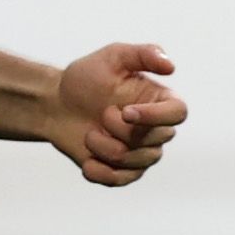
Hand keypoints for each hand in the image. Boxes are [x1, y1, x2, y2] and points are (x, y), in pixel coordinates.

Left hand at [50, 42, 187, 187]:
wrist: (56, 103)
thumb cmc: (86, 77)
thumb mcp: (113, 57)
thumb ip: (142, 54)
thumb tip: (170, 66)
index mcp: (158, 101)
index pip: (178, 114)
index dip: (156, 117)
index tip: (126, 112)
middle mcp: (155, 129)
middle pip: (155, 141)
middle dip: (121, 130)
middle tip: (101, 114)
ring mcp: (139, 152)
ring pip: (135, 162)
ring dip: (105, 147)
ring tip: (90, 133)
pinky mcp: (121, 171)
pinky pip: (119, 180)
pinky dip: (99, 171)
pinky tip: (86, 159)